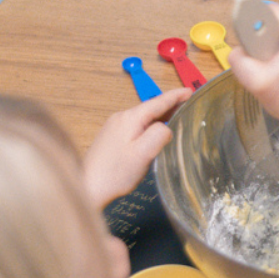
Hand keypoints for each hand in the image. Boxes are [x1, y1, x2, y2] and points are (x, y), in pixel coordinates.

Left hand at [83, 88, 191, 207]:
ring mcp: (115, 127)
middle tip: (189, 105)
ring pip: (143, 117)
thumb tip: (167, 127)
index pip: (158, 102)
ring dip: (160, 116)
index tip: (190, 91)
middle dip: (170, 105)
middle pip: (150, 108)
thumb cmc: (116, 173)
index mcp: (131, 118)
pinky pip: (136, 125)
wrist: (88, 186)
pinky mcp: (112, 137)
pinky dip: (150, 125)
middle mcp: (121, 118)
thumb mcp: (144, 153)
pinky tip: (155, 132)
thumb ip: (160, 135)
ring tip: (177, 117)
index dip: (176, 96)